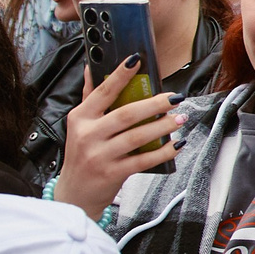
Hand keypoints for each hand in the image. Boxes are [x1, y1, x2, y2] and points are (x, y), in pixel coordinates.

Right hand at [51, 55, 183, 217]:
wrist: (74, 194)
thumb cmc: (82, 154)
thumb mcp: (79, 125)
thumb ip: (89, 96)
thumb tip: (90, 67)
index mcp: (80, 118)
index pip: (102, 92)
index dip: (119, 75)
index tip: (136, 60)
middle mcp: (88, 135)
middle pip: (126, 114)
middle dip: (154, 104)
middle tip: (175, 97)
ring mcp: (100, 155)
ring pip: (137, 137)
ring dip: (162, 126)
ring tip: (180, 118)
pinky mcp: (112, 173)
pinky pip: (143, 160)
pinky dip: (163, 152)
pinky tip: (177, 144)